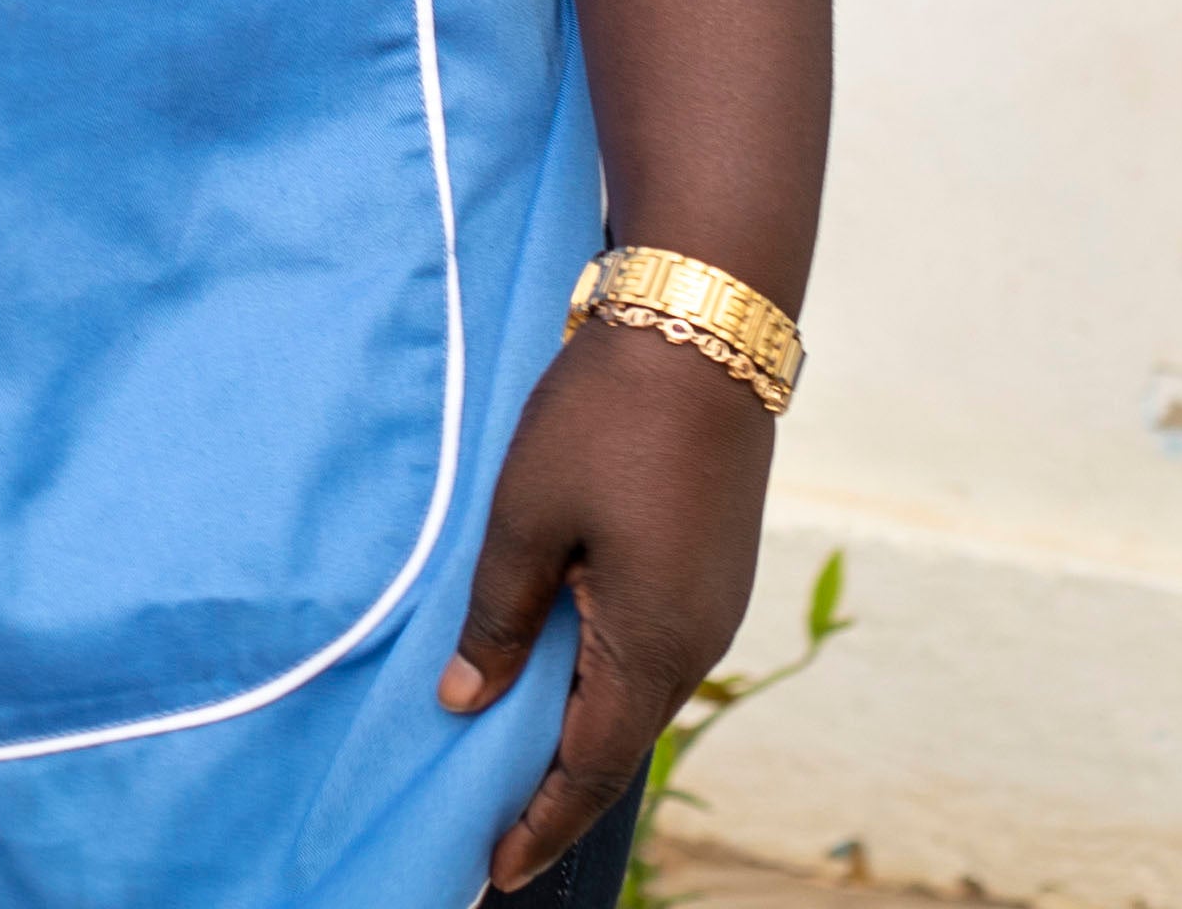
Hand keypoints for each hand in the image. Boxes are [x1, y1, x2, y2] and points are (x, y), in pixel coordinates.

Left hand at [439, 317, 776, 890]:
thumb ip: (498, 618)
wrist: (703, 326)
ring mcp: (715, 602)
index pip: (591, 769)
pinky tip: (564, 664)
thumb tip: (467, 702)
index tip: (494, 871)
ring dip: (583, 727)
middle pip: (619, 741)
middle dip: (556, 788)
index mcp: (652, 643)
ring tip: (518, 754)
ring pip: (640, 693)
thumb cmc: (604, 419)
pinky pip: (657, 647)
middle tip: (493, 824)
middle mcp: (698, 639)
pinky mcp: (715, 564)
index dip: (540, 824)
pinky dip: (607, 675)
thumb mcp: (524, 519)